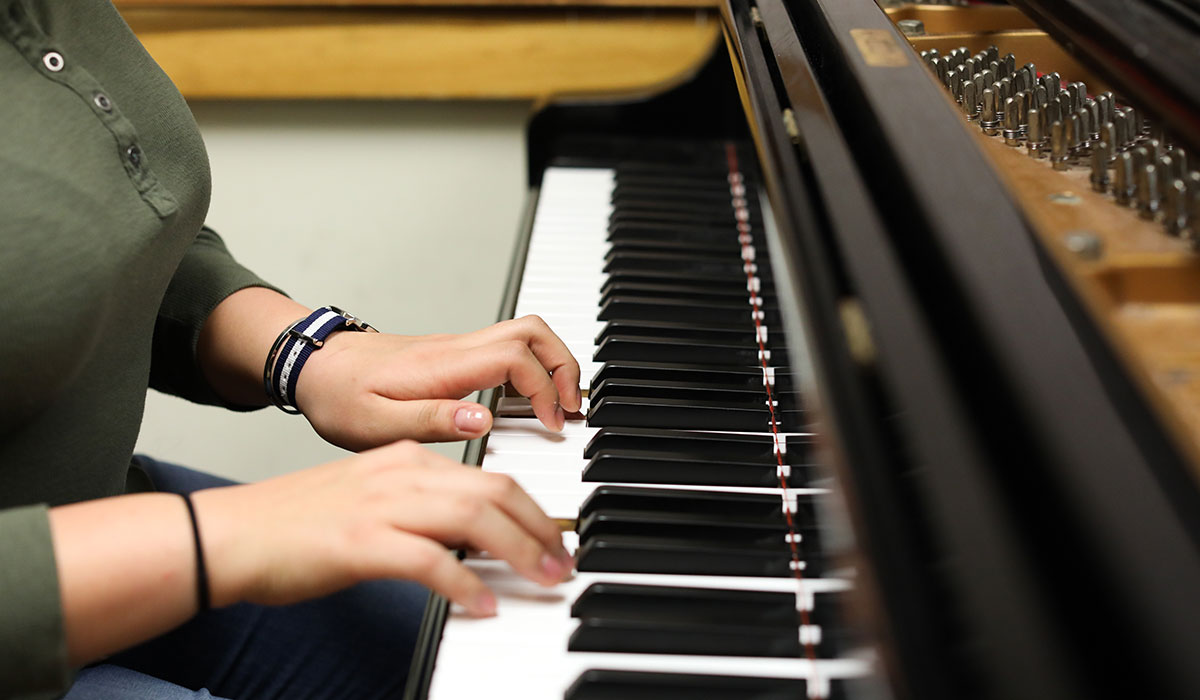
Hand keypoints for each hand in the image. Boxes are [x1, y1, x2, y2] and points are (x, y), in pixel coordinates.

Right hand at [191, 440, 571, 614]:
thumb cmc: (296, 524)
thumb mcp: (371, 498)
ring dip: (519, 551)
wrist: (231, 534)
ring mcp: (382, 506)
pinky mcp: (362, 543)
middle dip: (540, 528)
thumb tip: (471, 539)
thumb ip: (422, 509)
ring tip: (543, 580)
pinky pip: (431, 562)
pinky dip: (466, 584)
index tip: (554, 537)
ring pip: (475, 518)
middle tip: (562, 562)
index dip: (532, 509)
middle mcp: (402, 474)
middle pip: (496, 491)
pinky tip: (484, 604)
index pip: (492, 475)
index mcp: (408, 460)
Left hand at [294, 315, 582, 449]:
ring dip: (552, 363)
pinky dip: (532, 368)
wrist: (311, 367)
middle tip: (570, 409)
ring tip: (558, 406)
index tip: (551, 424)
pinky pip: (509, 348)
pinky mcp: (455, 356)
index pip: (515, 357)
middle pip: (533, 331)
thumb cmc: (338, 397)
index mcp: (442, 366)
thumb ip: (433, 421)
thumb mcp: (375, 424)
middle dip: (565, 366)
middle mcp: (457, 349)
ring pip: (526, 333)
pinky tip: (527, 403)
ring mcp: (458, 349)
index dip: (544, 388)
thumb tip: (485, 420)